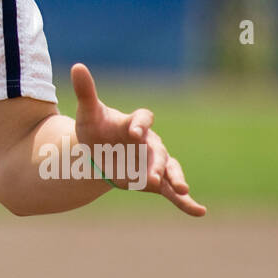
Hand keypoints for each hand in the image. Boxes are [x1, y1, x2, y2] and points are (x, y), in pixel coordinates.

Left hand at [71, 62, 205, 216]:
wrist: (98, 151)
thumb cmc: (95, 128)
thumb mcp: (88, 112)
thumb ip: (86, 91)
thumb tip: (77, 66)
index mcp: (134, 123)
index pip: (143, 118)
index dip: (140, 124)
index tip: (134, 132)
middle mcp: (149, 142)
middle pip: (159, 150)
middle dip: (158, 162)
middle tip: (155, 175)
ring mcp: (154, 162)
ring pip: (170, 169)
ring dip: (175, 178)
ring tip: (182, 189)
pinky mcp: (156, 181)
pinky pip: (173, 192)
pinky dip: (186, 202)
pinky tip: (199, 212)